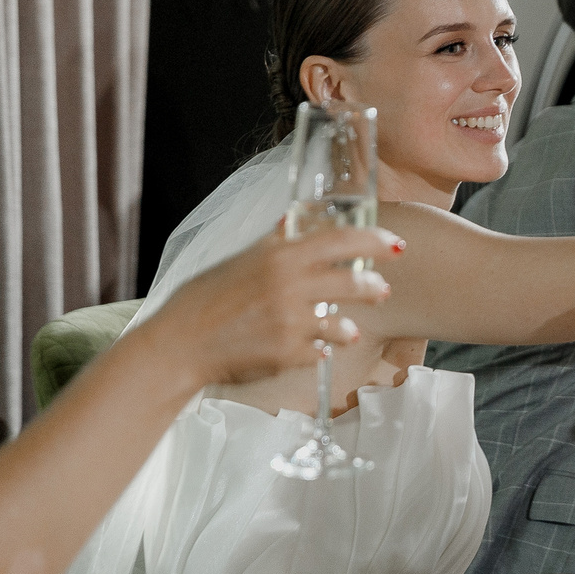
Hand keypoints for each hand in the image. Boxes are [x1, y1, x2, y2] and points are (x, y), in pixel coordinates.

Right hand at [161, 225, 397, 384]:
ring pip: (343, 323)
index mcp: (279, 257)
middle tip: (381, 290)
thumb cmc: (204, 300)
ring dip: (349, 327)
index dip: (374, 241)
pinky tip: (316, 349)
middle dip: (374, 287)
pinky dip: (321, 350)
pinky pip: (321, 352)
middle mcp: (290, 286)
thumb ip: (272, 241)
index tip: (396, 245)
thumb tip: (291, 219)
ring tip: (348, 329)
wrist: (178, 344)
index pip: (341, 239)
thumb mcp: (239, 260)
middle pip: (354, 281)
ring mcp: (291, 323)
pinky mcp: (287, 354)